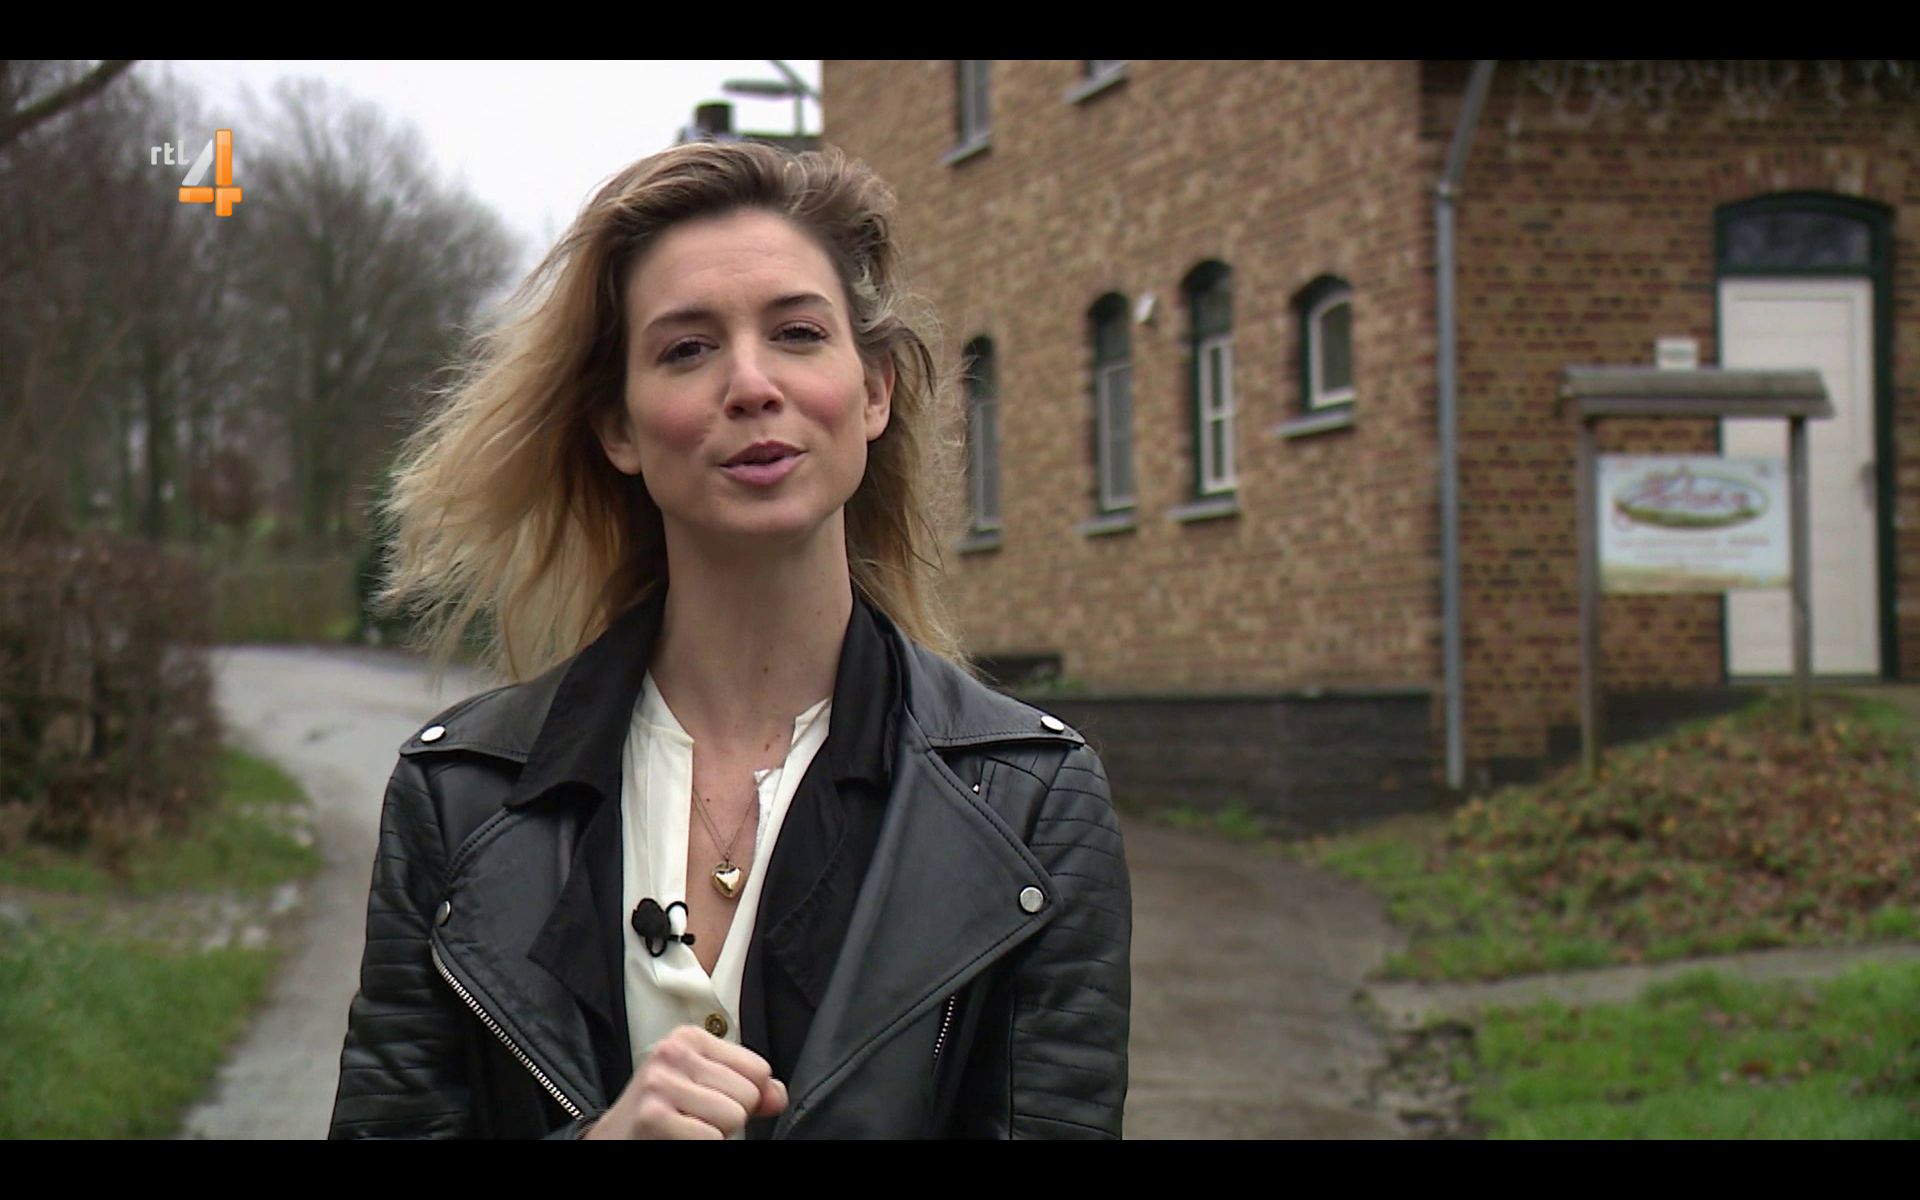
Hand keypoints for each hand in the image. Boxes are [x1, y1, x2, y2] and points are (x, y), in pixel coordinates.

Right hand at [583, 1025, 787, 1139]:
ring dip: (715, 1133)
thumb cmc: (661, 1113)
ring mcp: (660, 1083)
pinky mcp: (653, 1115)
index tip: (711, 1099)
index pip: (758, 1069)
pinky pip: (711, 1138)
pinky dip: (700, 1145)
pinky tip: (674, 1137)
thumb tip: (777, 1096)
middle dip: (729, 1116)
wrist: (613, 1138)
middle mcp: (672, 1052)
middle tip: (694, 1118)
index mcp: (689, 1037)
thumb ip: (749, 1087)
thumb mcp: (704, 1086)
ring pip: (734, 1117)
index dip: (745, 1095)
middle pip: (748, 1094)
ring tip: (685, 1127)